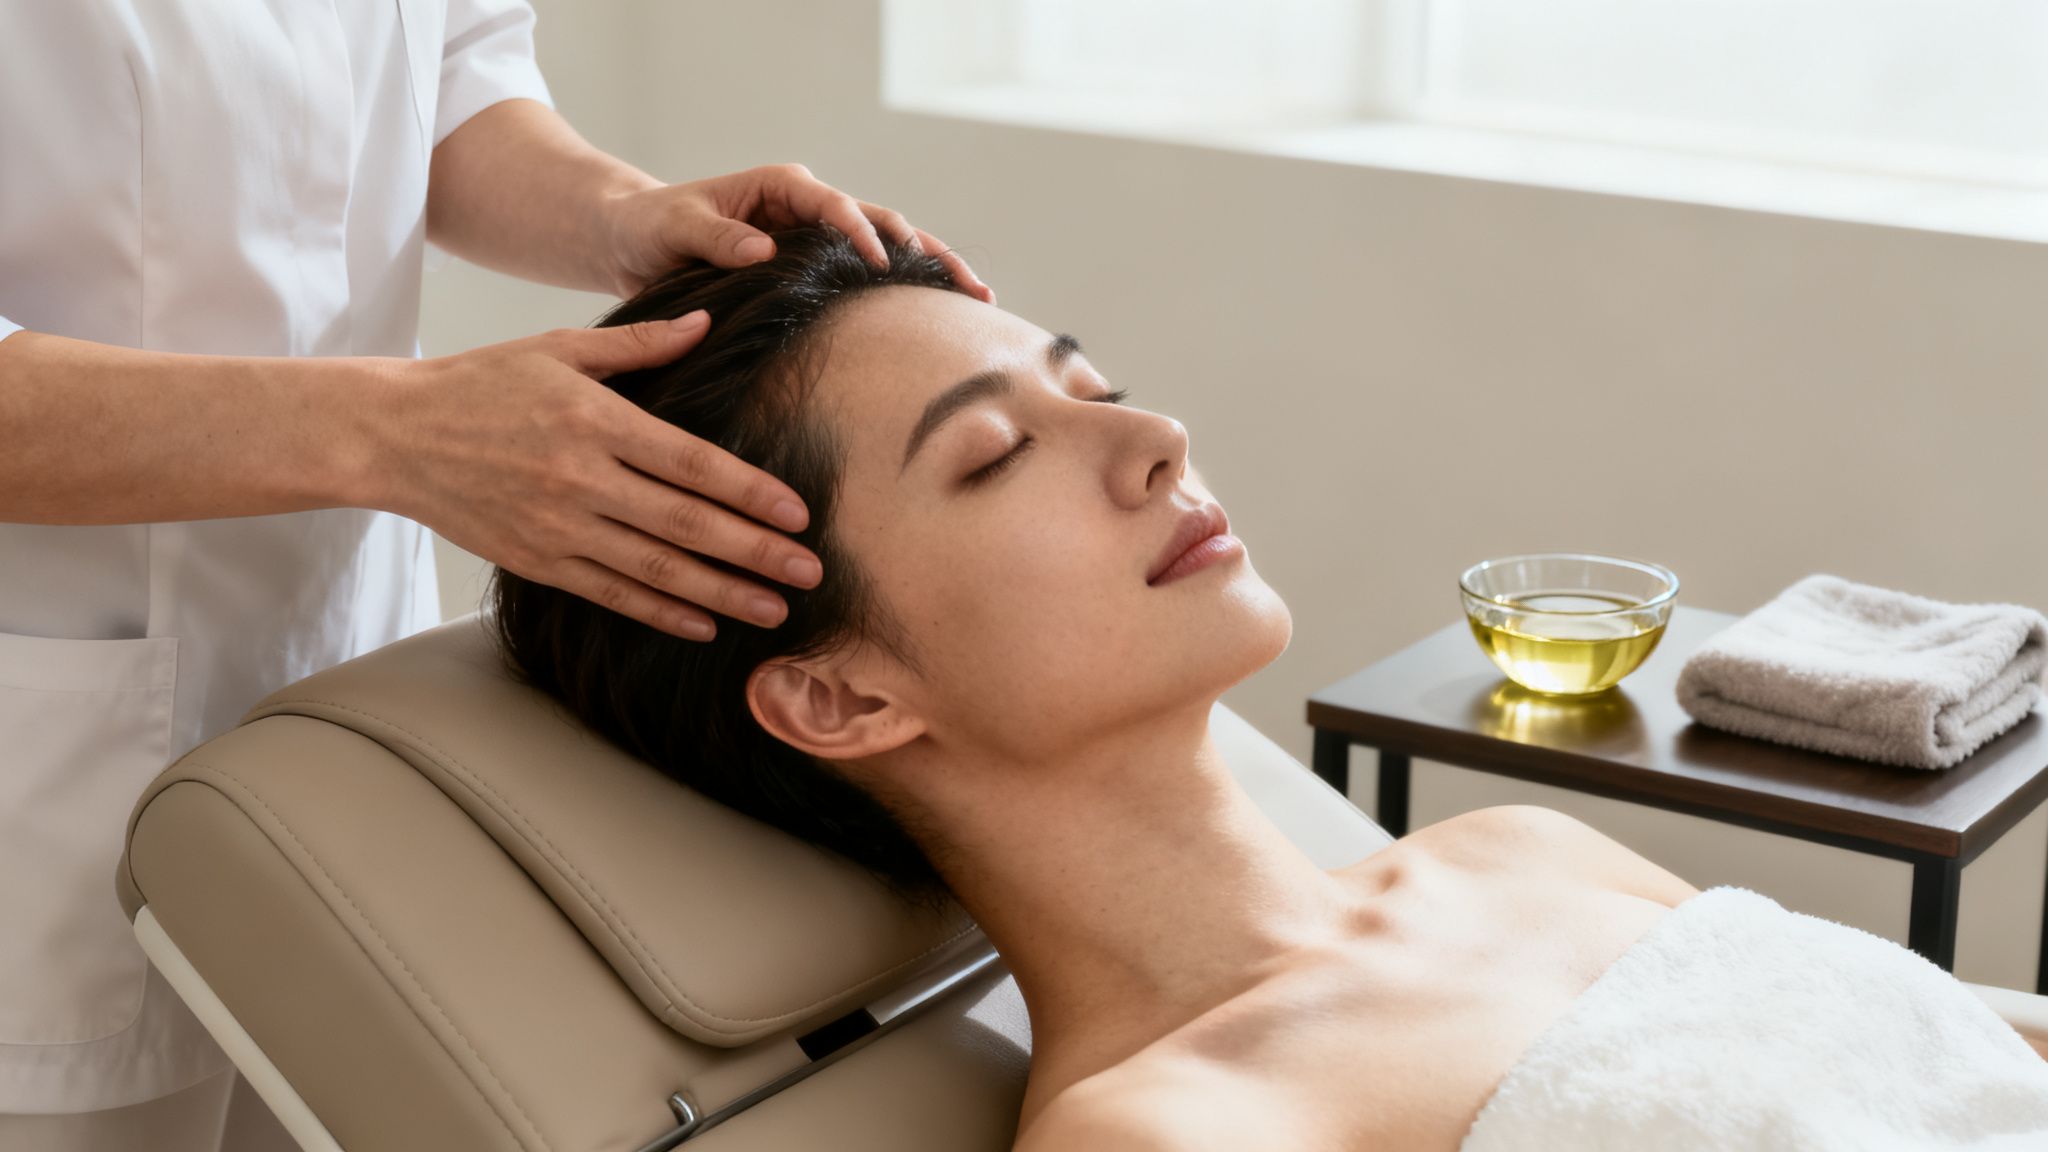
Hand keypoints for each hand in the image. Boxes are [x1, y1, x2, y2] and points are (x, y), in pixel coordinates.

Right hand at [377, 312, 818, 640]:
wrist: (393, 435)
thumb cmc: (482, 383)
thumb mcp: (559, 348)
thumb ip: (639, 344)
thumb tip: (707, 322)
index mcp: (595, 422)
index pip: (691, 464)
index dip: (750, 493)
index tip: (798, 514)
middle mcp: (581, 480)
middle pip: (686, 525)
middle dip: (756, 552)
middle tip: (811, 571)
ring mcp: (558, 527)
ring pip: (656, 570)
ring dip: (723, 593)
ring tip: (776, 609)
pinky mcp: (538, 561)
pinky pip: (612, 594)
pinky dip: (662, 612)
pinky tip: (706, 623)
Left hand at [601, 163, 994, 302]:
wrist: (638, 240)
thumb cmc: (651, 228)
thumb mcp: (675, 228)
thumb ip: (715, 237)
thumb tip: (762, 249)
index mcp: (782, 188)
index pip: (836, 207)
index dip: (864, 234)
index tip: (884, 265)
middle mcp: (811, 207)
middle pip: (885, 223)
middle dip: (928, 253)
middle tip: (969, 286)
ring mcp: (820, 237)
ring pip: (892, 248)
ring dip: (934, 271)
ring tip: (979, 299)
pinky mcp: (819, 267)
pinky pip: (871, 277)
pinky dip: (908, 293)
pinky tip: (942, 318)